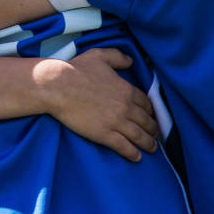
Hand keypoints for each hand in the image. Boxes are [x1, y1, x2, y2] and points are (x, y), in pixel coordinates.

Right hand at [37, 48, 158, 161]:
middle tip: (156, 135)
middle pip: (146, 121)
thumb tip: (130, 60)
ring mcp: (116, 122)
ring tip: (152, 148)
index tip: (152, 116)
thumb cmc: (76, 70)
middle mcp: (126, 107)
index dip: (151, 111)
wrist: (57, 86)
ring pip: (139, 136)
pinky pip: (124, 146)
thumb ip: (117, 57)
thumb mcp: (99, 56)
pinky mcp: (104, 134)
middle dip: (153, 129)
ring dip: (148, 143)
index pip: (146, 103)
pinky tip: (137, 157)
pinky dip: (132, 153)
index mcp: (126, 90)